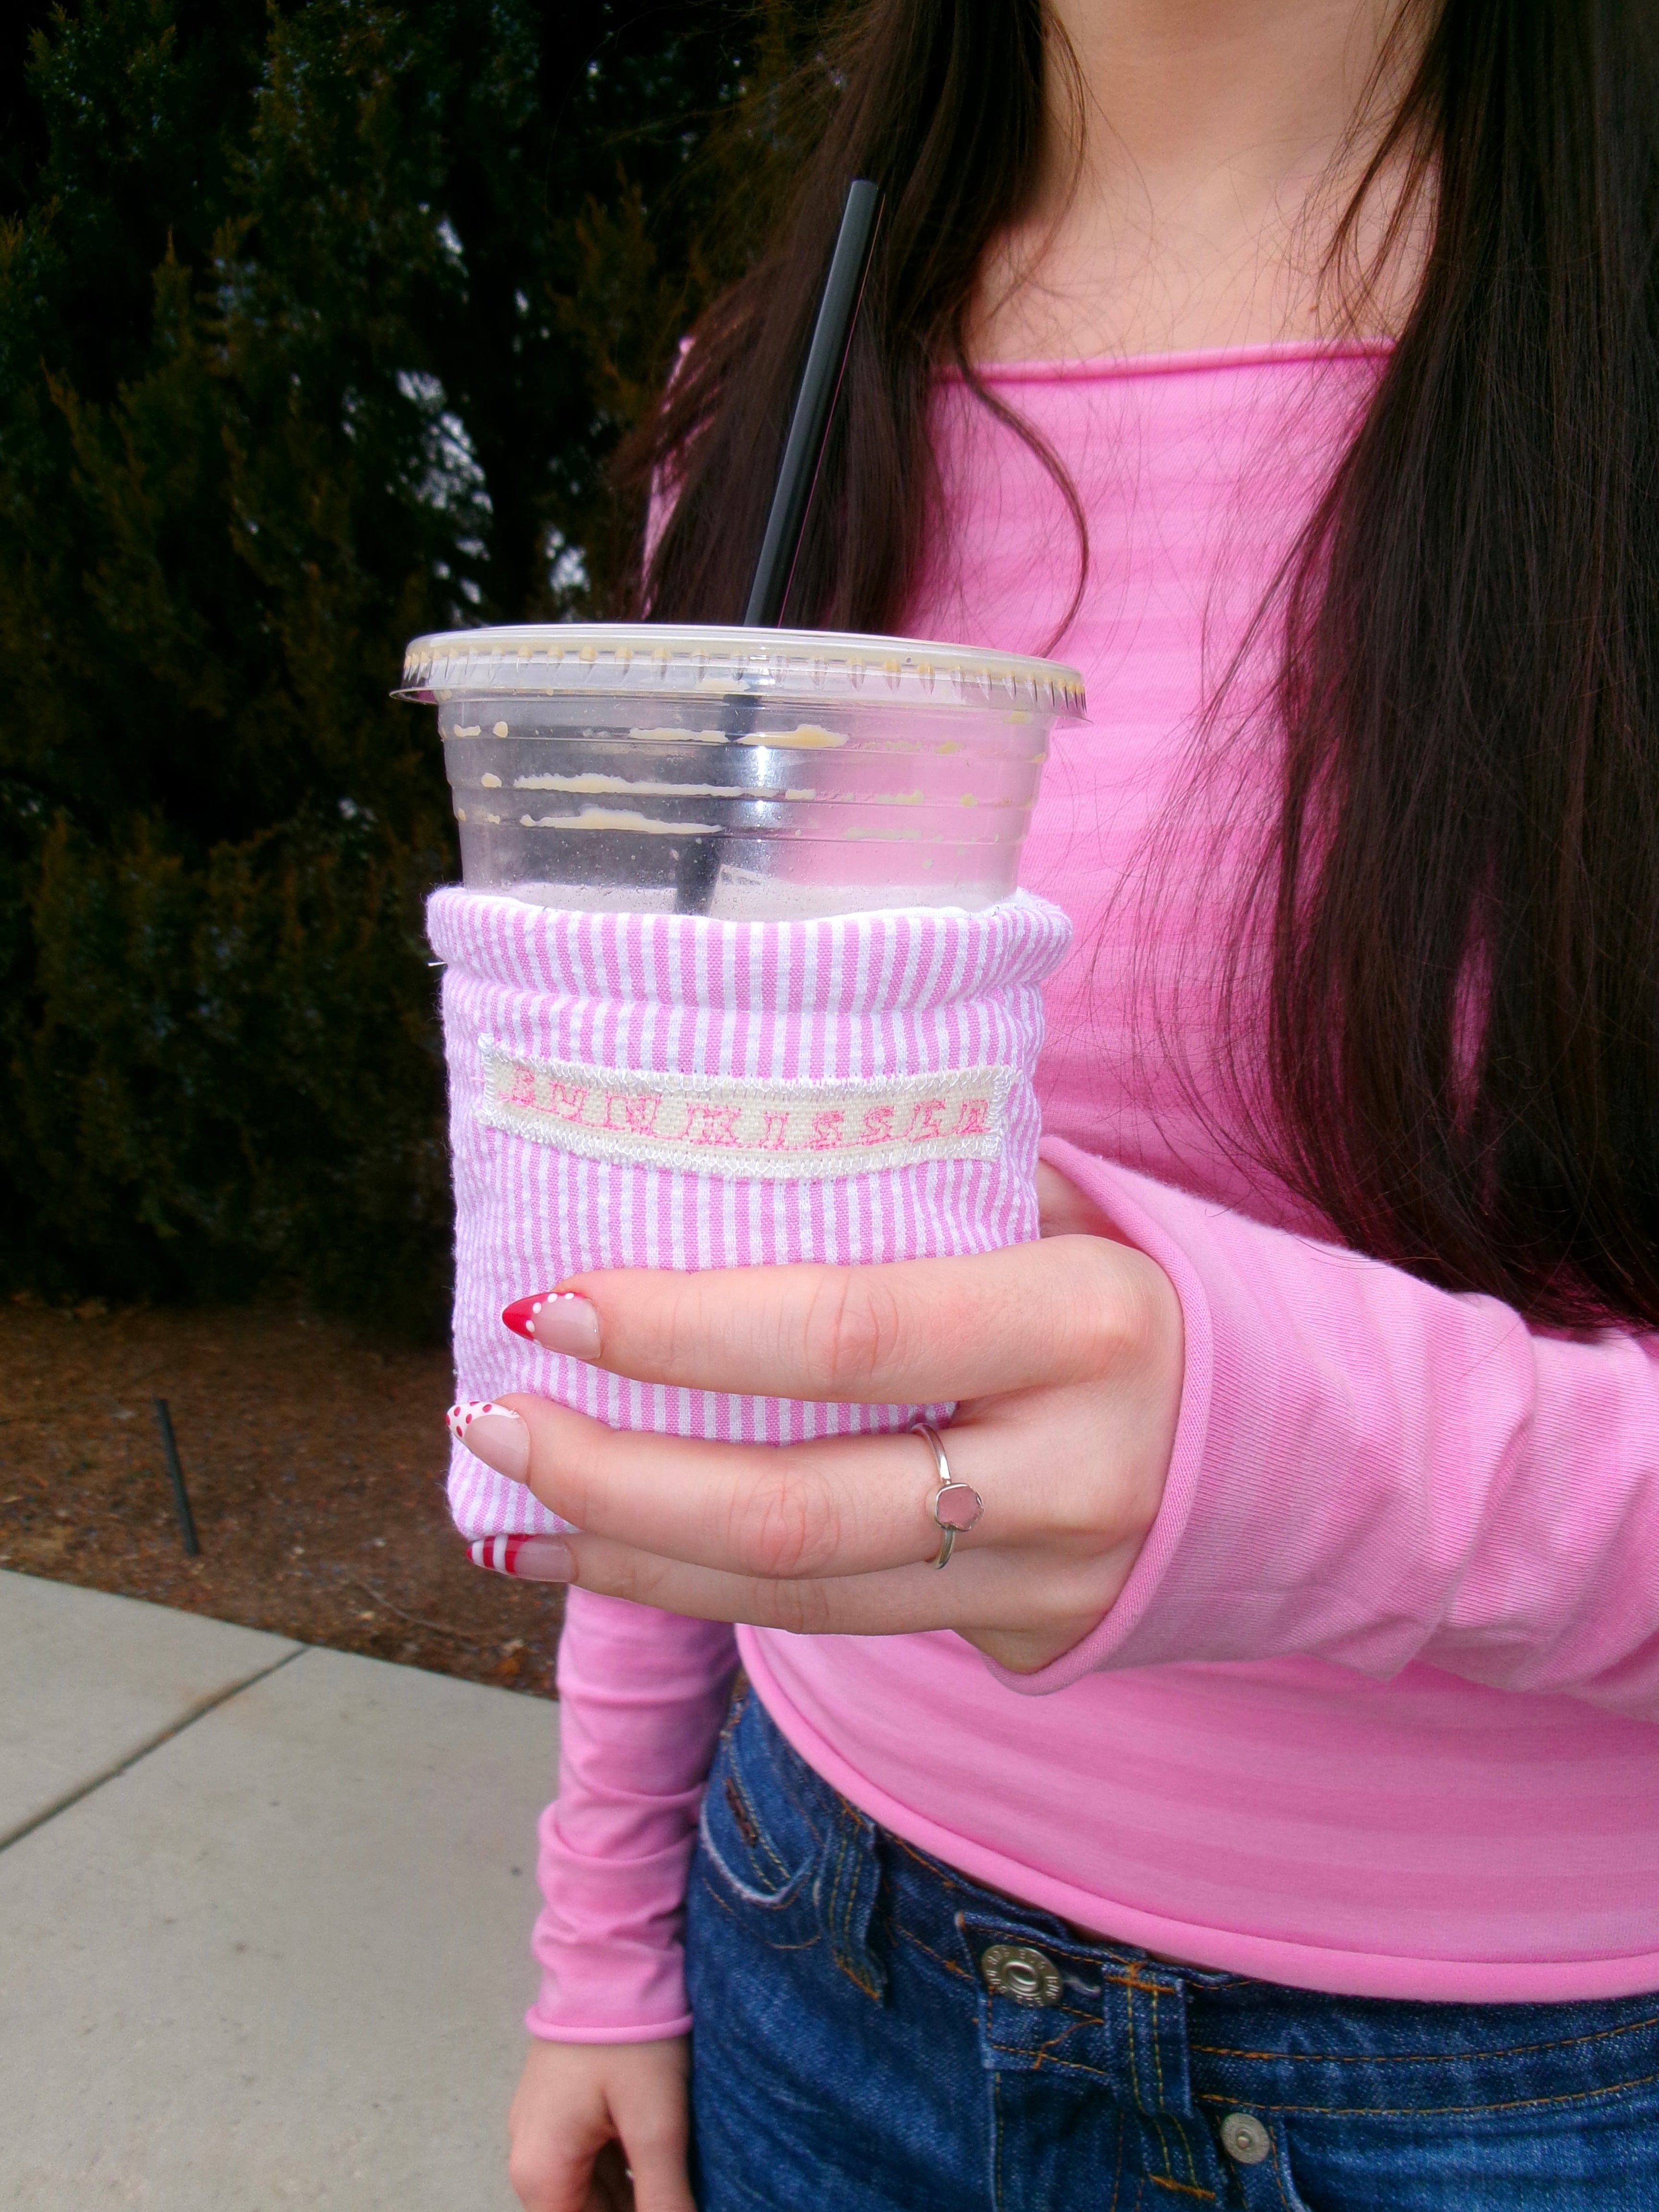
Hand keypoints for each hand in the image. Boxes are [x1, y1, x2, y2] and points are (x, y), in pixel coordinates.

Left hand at [455, 1163, 1182, 1673]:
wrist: (1320, 1461)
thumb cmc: (1163, 1295)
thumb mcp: (1079, 1213)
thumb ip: (936, 1197)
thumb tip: (730, 1160)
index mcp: (1084, 1323)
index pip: (843, 1332)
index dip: (681, 1331)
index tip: (549, 1305)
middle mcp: (1067, 1473)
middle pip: (790, 1511)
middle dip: (610, 1480)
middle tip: (489, 1422)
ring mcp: (1046, 1585)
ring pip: (791, 1599)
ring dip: (626, 1559)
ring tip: (507, 1509)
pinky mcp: (1023, 1645)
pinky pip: (837, 1618)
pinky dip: (708, 1592)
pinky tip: (617, 1554)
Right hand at [507, 2036, 692, 2211]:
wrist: (611, 1954)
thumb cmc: (628, 2036)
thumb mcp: (655, 2124)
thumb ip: (663, 2199)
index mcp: (540, 2172)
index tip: (670, 2208)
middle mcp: (530, 2157)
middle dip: (635, 2209)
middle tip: (681, 2193)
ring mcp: (544, 2127)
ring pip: (591, 2190)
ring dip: (634, 2194)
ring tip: (679, 2181)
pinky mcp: (562, 2104)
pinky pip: (592, 2157)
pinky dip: (626, 2167)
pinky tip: (667, 2161)